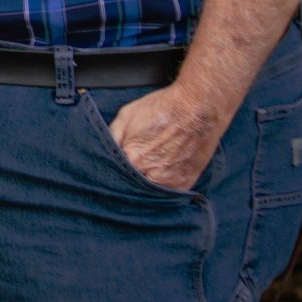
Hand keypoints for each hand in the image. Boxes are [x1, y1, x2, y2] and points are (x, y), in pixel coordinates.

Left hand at [107, 82, 224, 191]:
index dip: (112, 170)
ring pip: (149, 193)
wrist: (198, 108)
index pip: (114, 175)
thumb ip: (111, 137)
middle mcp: (153, 175)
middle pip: (132, 187)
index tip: (112, 167)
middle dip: (127, 179)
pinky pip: (167, 193)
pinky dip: (161, 186)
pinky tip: (161, 171)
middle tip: (130, 167)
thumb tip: (103, 152)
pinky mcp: (186, 183)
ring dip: (144, 185)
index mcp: (133, 159)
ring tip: (147, 167)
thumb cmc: (162, 108)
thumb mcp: (126, 115)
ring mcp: (171, 182)